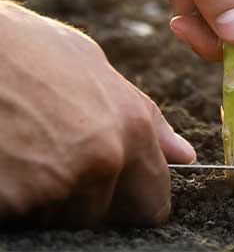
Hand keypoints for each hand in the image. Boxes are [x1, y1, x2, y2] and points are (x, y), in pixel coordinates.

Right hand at [0, 1, 195, 226]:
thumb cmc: (27, 48)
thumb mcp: (94, 67)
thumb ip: (144, 116)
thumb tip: (182, 154)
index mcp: (132, 128)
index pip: (153, 204)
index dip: (134, 201)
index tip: (120, 194)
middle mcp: (103, 161)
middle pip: (106, 216)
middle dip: (89, 200)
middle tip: (61, 162)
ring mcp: (56, 184)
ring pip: (63, 218)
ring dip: (48, 199)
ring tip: (28, 150)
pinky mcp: (13, 199)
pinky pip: (25, 216)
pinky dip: (15, 198)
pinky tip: (7, 160)